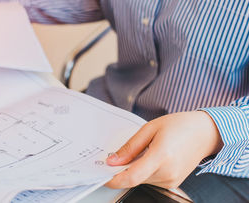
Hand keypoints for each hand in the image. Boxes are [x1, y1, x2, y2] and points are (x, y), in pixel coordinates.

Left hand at [106, 111, 222, 188]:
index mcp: (162, 155)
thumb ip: (130, 147)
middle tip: (119, 156)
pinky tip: (151, 157)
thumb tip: (113, 161)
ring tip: (145, 150)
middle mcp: (168, 172)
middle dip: (122, 169)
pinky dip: (144, 171)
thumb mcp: (150, 128)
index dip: (115, 179)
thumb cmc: (180, 126)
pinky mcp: (173, 183)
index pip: (132, 176)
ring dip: (134, 169)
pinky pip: (150, 180)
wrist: (205, 133)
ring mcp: (172, 180)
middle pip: (134, 178)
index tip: (103, 176)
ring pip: (141, 180)